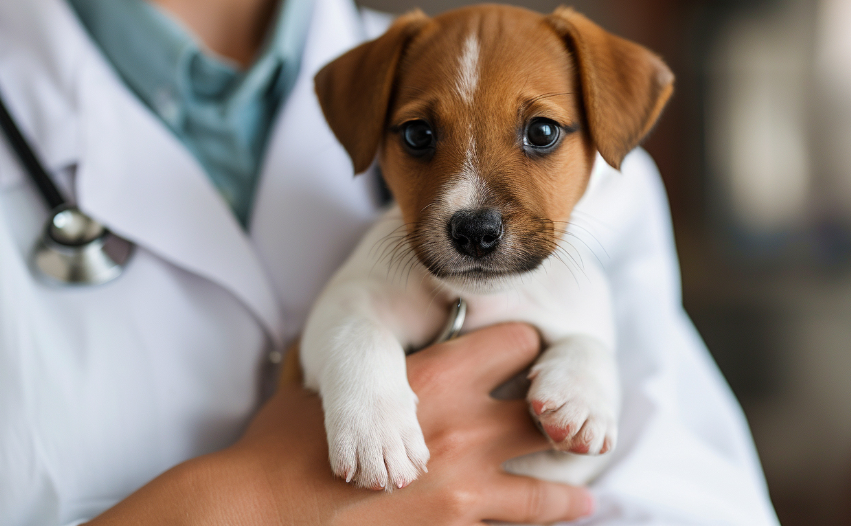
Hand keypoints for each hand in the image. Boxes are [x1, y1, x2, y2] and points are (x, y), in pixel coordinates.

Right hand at [88, 323, 592, 524]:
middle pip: (546, 406)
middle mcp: (467, 427)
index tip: (527, 355)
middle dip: (556, 411)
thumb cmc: (285, 446)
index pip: (517, 342)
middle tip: (564, 420)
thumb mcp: (324, 384)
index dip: (525, 345)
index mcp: (436, 377)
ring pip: (548, 485)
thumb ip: (362, 364)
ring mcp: (469, 486)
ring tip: (585, 496)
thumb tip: (350, 343)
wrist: (265, 511)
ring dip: (567, 490)